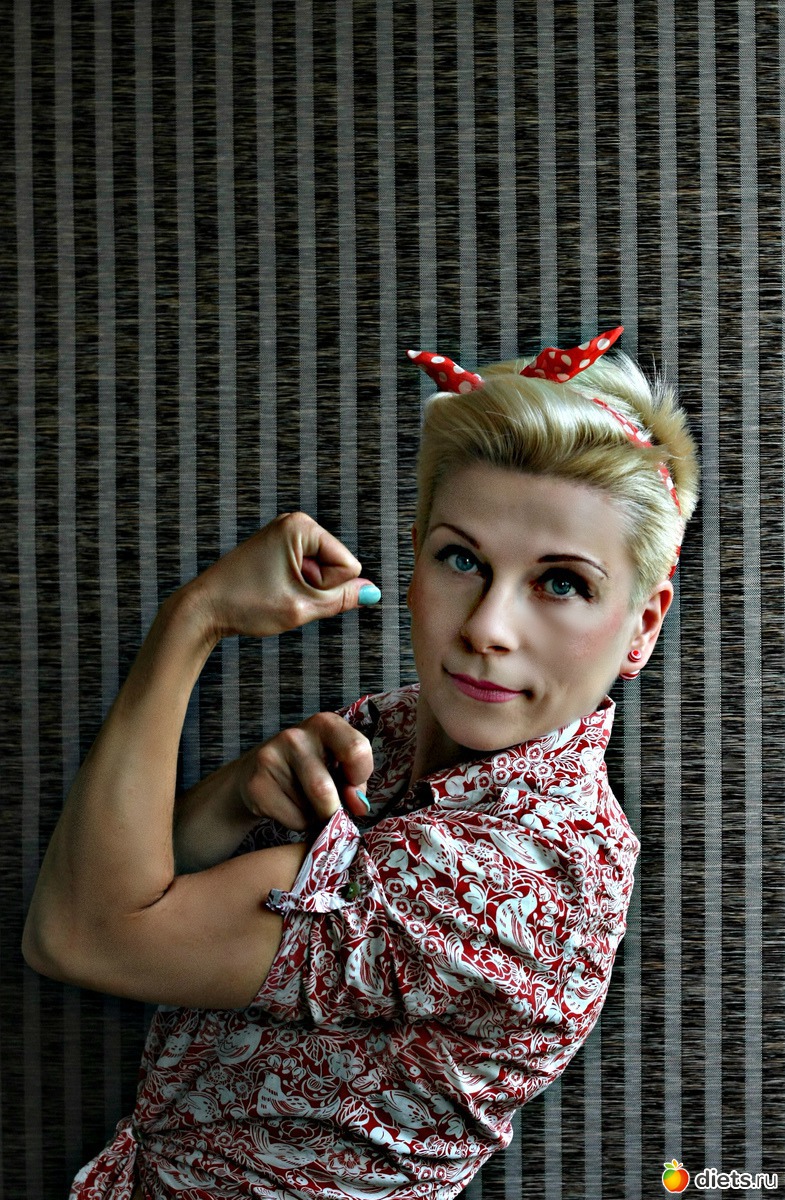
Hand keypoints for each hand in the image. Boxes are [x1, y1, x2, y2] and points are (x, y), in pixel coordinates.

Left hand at [183, 512, 379, 641]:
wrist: (203, 608)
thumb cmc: (246, 604)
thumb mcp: (302, 607)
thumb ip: (342, 599)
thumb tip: (374, 592)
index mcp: (301, 526)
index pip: (349, 565)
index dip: (327, 588)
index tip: (293, 591)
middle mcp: (294, 522)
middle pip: (337, 565)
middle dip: (316, 588)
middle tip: (282, 594)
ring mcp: (285, 533)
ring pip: (322, 570)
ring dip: (305, 589)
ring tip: (274, 592)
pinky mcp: (278, 547)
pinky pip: (306, 570)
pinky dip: (295, 586)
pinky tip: (271, 590)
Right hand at [238, 713, 374, 826]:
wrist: (257, 771)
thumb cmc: (309, 768)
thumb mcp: (337, 765)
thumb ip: (355, 782)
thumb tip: (358, 806)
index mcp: (325, 724)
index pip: (356, 750)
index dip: (360, 776)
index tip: (351, 783)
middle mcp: (296, 736)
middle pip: (324, 790)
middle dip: (333, 810)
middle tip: (331, 809)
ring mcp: (271, 758)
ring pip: (309, 810)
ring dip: (316, 817)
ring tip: (308, 804)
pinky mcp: (257, 785)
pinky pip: (292, 819)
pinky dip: (299, 823)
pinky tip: (290, 807)